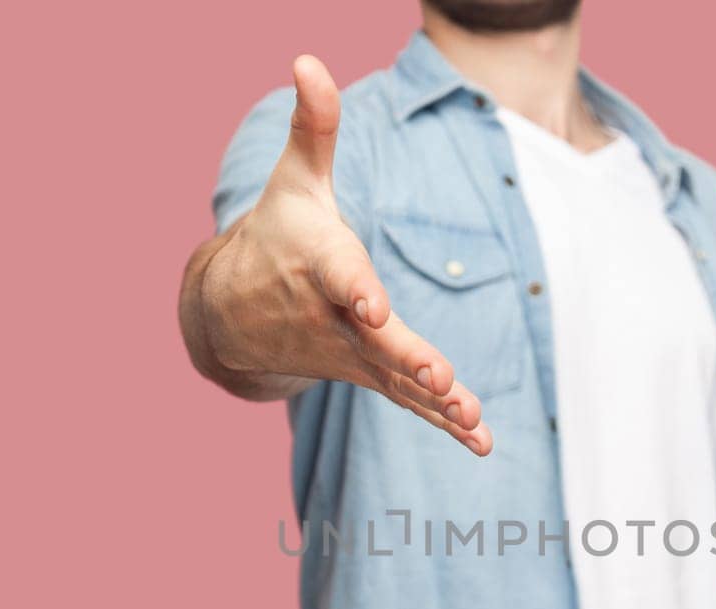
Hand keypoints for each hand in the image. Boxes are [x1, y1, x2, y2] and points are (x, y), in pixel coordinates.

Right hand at [180, 55, 492, 455]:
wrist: (234, 314)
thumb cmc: (278, 235)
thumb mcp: (294, 181)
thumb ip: (312, 126)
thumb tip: (308, 59)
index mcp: (319, 265)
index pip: (339, 276)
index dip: (356, 289)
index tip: (371, 304)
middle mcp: (334, 318)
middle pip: (376, 342)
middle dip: (408, 360)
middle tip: (439, 379)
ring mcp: (352, 354)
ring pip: (398, 382)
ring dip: (436, 405)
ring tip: (472, 422)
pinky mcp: (370, 375)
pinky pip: (408, 403)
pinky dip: (443, 423)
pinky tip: (481, 442)